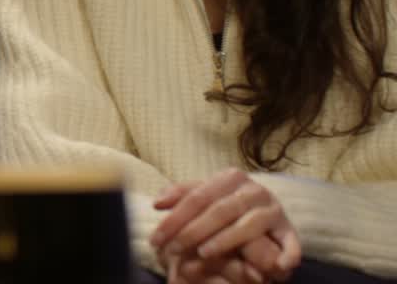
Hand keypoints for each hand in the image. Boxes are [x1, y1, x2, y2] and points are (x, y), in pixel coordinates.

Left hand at [152, 170, 300, 281]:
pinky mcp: (289, 230)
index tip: (156, 238)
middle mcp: (254, 190)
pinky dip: (287, 254)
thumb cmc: (225, 203)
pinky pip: (290, 243)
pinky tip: (277, 268)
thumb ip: (181, 195)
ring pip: (247, 226)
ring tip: (203, 254)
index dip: (174, 218)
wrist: (264, 209)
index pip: (197, 197)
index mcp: (231, 177)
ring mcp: (273, 209)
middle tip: (172, 251)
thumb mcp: (204, 194)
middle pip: (219, 211)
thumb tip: (157, 203)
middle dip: (192, 232)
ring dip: (225, 241)